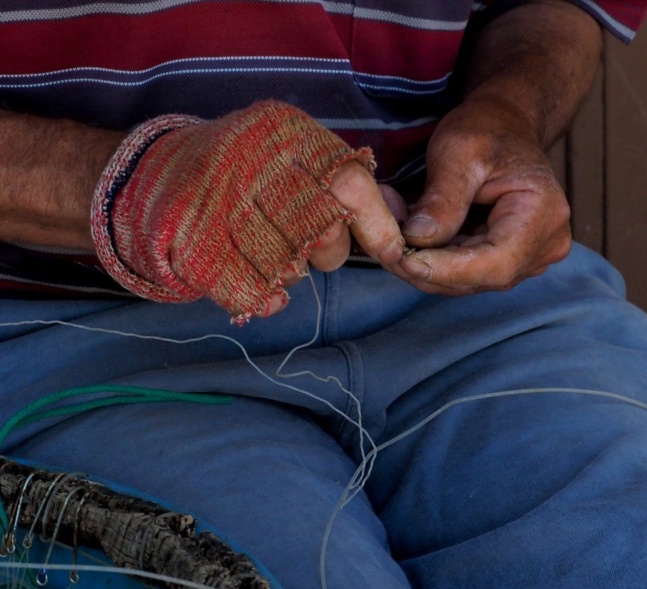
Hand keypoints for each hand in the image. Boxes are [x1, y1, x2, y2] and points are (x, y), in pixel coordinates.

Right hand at [92, 101, 404, 322]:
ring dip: (289, 270)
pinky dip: (263, 297)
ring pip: (291, 266)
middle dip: (328, 251)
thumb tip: (398, 227)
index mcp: (285, 134)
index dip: (377, 226)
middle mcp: (253, 165)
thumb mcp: (289, 151)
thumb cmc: (239, 168)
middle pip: (325, 232)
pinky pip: (252, 292)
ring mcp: (218, 207)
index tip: (392, 251)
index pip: (351, 185)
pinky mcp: (193, 249)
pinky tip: (258, 284)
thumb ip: (341, 180)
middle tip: (306, 244)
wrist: (149, 176)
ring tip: (266, 250)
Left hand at [394, 95, 571, 294]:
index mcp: (544, 214)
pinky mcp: (506, 260)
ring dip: (424, 263)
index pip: (495, 263)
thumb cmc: (487, 129)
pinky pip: (464, 272)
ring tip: (393, 230)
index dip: (447, 270)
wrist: (504, 125)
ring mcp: (528, 258)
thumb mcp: (459, 151)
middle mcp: (544, 245)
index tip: (403, 260)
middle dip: (427, 267)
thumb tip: (417, 240)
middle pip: (479, 278)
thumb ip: (442, 199)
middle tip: (384, 244)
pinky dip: (432, 258)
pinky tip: (408, 235)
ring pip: (467, 280)